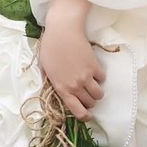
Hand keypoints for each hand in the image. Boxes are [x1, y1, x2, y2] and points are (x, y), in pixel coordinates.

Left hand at [40, 0, 104, 121]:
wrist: (62, 30)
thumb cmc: (50, 46)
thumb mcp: (44, 67)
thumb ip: (50, 81)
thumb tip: (55, 90)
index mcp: (61, 88)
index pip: (77, 112)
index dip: (84, 116)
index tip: (87, 115)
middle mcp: (75, 86)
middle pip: (90, 103)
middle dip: (90, 101)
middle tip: (87, 93)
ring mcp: (86, 77)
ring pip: (99, 95)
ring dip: (97, 91)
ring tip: (92, 84)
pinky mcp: (95, 67)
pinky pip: (102, 79)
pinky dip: (99, 76)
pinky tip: (93, 69)